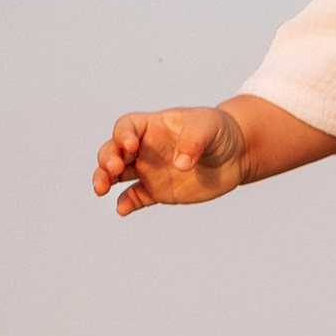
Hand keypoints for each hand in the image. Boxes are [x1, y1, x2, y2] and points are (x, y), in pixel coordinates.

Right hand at [93, 104, 249, 213]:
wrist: (235, 154)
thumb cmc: (219, 132)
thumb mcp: (209, 128)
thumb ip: (193, 141)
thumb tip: (180, 165)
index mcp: (153, 126)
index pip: (127, 127)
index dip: (123, 135)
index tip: (131, 146)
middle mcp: (145, 148)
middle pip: (113, 150)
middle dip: (107, 159)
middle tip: (113, 169)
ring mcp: (149, 170)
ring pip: (117, 175)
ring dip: (104, 180)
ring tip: (101, 189)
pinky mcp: (158, 191)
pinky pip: (136, 198)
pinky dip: (126, 203)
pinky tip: (122, 209)